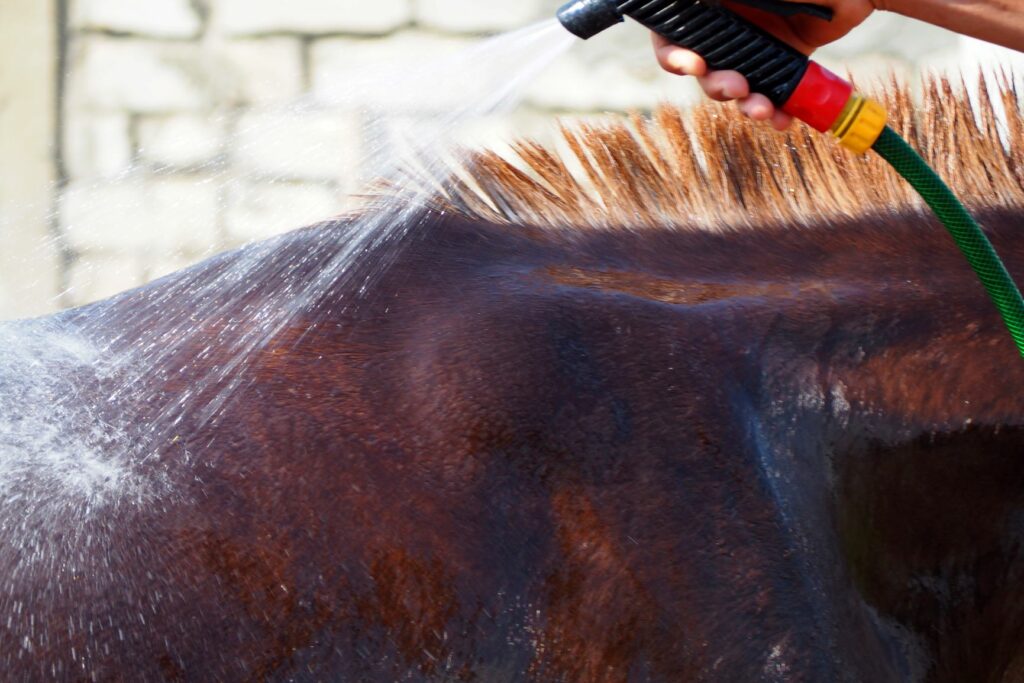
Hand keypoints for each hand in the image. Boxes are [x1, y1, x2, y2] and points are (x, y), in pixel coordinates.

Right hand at [653, 0, 875, 128]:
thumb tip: (701, 4)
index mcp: (715, 3)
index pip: (673, 32)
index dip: (674, 55)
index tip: (695, 65)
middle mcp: (729, 26)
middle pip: (701, 66)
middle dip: (716, 85)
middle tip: (738, 88)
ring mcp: (754, 47)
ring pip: (734, 87)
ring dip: (744, 105)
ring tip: (762, 111)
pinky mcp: (781, 65)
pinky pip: (768, 95)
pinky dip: (774, 111)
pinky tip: (782, 119)